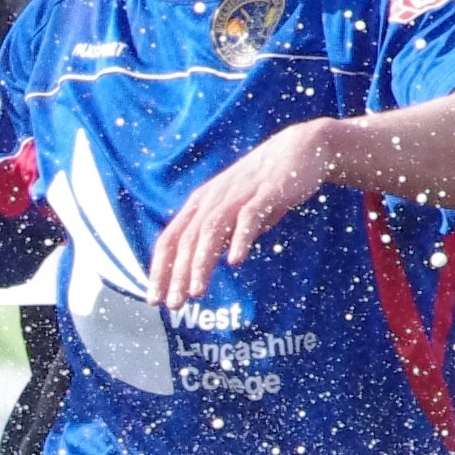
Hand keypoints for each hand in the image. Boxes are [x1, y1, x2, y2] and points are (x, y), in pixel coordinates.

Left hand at [150, 120, 347, 310]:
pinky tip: (235, 261)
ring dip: (202, 262)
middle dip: (178, 275)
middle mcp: (213, 199)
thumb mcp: (234, 213)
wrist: (300, 149)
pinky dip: (240, 239)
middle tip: (173, 305)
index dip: (160, 270)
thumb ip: (220, 237)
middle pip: (188, 239)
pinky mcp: (266, 193)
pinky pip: (249, 217)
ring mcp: (238, 194)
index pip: (171, 240)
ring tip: (197, 291)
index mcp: (201, 204)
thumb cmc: (263, 187)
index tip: (154, 299)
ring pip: (212, 231)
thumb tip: (205, 266)